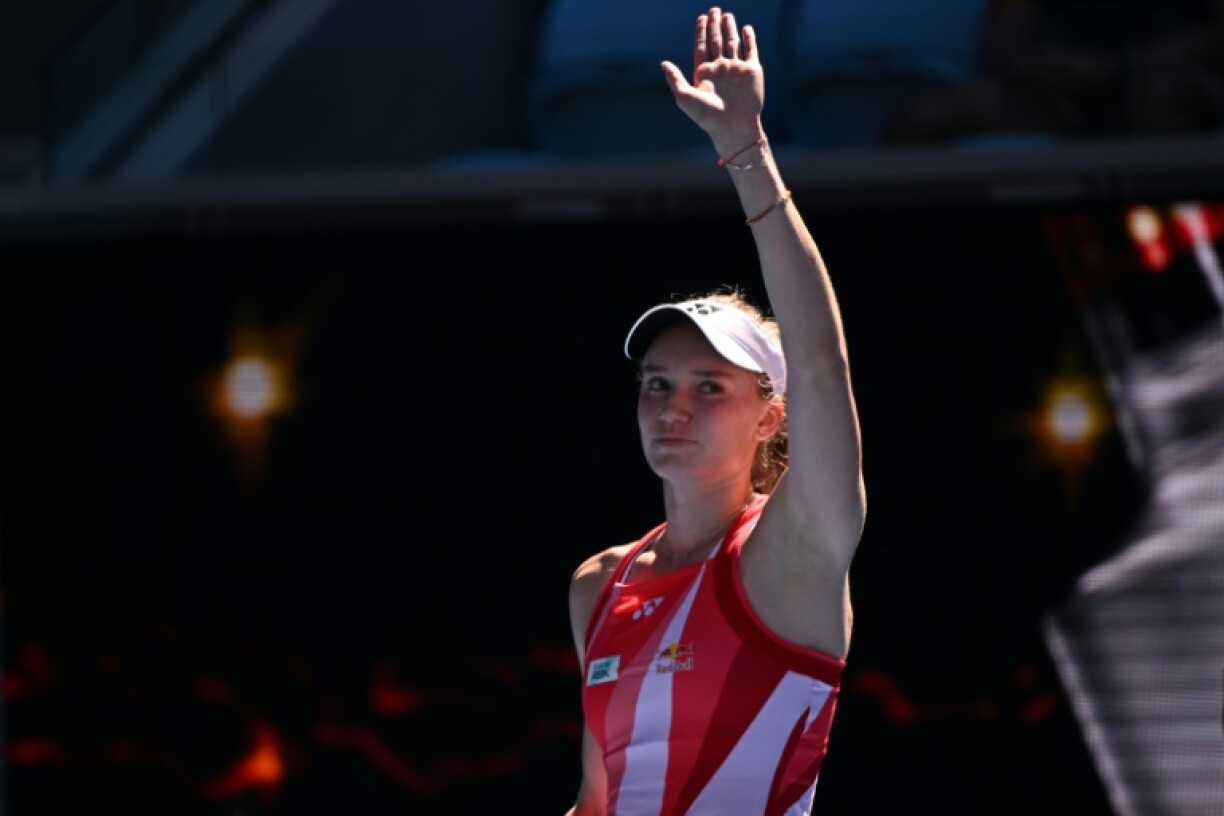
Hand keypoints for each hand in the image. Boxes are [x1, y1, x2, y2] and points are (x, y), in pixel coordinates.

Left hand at [660, 7, 764, 144]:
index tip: (701, 18)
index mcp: (704, 73)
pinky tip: (746, 28)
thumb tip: (663, 63)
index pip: (702, 47)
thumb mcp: (684, 97)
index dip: (701, 32)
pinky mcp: (752, 71)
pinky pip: (751, 50)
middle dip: (714, 26)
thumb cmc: (708, 116)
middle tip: (714, 10)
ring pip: (733, 43)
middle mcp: (720, 69)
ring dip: (729, 29)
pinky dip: (749, 39)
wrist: (733, 126)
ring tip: (727, 15)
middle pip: (717, 42)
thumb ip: (675, 78)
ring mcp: (737, 69)